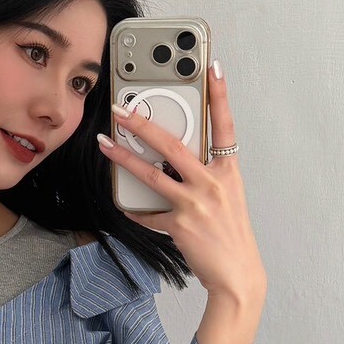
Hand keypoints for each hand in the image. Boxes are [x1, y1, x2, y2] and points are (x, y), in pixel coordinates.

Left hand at [100, 63, 267, 300]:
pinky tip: (125, 205)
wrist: (238, 276)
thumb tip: (180, 163)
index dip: (220, 95)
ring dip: (124, 158)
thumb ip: (208, 176)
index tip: (213, 67)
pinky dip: (136, 210)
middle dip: (144, 123)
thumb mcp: (229, 197)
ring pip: (153, 173)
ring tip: (105, 145)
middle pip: (173, 144)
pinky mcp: (179, 225)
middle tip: (123, 108)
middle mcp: (213, 183)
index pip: (225, 124)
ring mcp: (196, 203)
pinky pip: (149, 214)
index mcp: (228, 171)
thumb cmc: (232, 236)